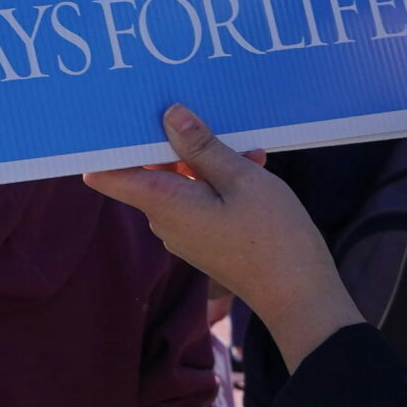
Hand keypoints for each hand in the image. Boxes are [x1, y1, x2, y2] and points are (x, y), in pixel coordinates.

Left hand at [86, 109, 358, 365]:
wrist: (298, 292)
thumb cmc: (271, 234)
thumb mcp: (240, 178)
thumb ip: (201, 147)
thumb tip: (169, 115)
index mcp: (164, 203)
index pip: (108, 175)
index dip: (108, 145)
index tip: (117, 116)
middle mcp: (165, 220)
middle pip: (151, 170)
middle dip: (177, 142)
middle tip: (205, 114)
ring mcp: (185, 231)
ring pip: (181, 181)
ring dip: (208, 160)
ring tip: (249, 149)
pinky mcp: (204, 238)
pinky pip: (199, 199)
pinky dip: (220, 180)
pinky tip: (253, 168)